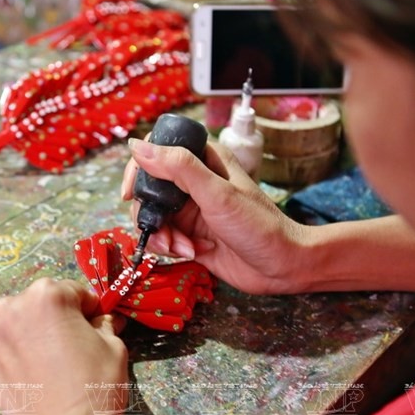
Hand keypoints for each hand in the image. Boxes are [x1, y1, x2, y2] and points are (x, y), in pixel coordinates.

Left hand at [0, 279, 127, 414]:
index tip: (96, 326)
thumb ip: (103, 323)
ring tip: (50, 362)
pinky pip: (3, 351)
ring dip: (31, 335)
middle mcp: (10, 308)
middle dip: (56, 319)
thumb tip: (100, 319)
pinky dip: (16, 358)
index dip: (89, 310)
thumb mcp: (113, 347)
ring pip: (17, 325)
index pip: (73, 292)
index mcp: (45, 295)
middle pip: (40, 304)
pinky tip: (33, 377)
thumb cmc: (94, 389)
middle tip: (73, 346)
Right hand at [121, 138, 310, 294]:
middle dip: (149, 213)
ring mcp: (191, 210)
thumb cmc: (260, 226)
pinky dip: (170, 247)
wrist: (282, 267)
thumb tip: (138, 147)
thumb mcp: (216, 193)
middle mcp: (194, 182)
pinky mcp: (190, 235)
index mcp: (203, 160)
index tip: (132, 193)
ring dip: (161, 235)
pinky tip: (192, 253)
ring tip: (183, 247)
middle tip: (159, 229)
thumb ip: (178, 168)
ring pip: (153, 217)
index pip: (157, 151)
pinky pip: (163, 238)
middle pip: (149, 189)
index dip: (139, 169)